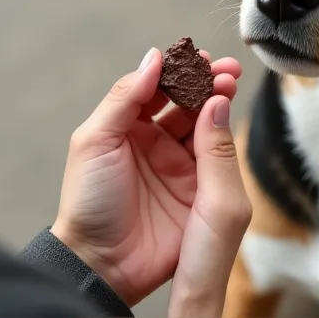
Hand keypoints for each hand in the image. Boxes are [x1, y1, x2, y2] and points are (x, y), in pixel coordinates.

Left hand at [52, 47, 250, 311]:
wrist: (101, 260)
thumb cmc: (88, 199)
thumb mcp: (94, 141)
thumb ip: (124, 98)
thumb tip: (153, 58)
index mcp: (126, 126)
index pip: (157, 88)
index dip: (177, 71)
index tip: (197, 57)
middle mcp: (155, 140)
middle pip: (186, 102)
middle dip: (206, 81)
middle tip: (225, 68)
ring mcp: (177, 163)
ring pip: (203, 122)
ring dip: (217, 99)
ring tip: (230, 83)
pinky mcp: (196, 186)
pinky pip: (214, 154)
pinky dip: (222, 131)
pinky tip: (226, 113)